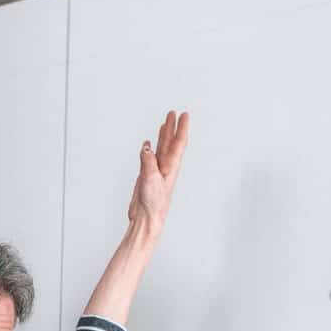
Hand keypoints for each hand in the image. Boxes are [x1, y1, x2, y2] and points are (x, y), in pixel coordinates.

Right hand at [127, 110, 189, 227]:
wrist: (146, 217)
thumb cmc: (153, 202)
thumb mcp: (150, 178)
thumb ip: (148, 161)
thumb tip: (146, 147)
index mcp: (171, 166)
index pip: (179, 143)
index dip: (182, 128)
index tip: (184, 115)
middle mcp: (166, 166)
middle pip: (171, 142)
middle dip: (173, 127)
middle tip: (174, 114)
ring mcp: (156, 170)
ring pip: (161, 148)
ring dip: (163, 136)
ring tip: (164, 123)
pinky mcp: (147, 176)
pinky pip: (149, 157)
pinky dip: (150, 148)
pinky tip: (148, 144)